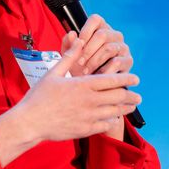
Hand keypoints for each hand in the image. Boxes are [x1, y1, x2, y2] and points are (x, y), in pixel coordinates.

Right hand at [0, 38, 140, 163]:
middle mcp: (89, 100)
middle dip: (131, 96)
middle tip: (138, 96)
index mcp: (83, 84)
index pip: (112, 80)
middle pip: (119, 97)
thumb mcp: (53, 73)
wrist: (30, 122)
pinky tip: (114, 117)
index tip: (136, 79)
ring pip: (115, 111)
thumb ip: (69, 56)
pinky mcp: (85, 129)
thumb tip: (78, 39)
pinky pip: (105, 125)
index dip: (127, 79)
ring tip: (131, 106)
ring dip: (126, 108)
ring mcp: (89, 116)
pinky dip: (112, 120)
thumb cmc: (39, 96)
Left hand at [70, 14, 132, 75]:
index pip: (95, 19)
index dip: (85, 31)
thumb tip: (72, 34)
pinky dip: (104, 71)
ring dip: (94, 61)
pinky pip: (116, 63)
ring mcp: (123, 47)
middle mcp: (114, 35)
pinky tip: (97, 76)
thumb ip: (69, 44)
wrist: (93, 86)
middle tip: (79, 62)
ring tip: (85, 71)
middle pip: (102, 35)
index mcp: (101, 28)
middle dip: (88, 50)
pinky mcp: (128, 60)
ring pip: (108, 49)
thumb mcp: (71, 56)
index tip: (78, 45)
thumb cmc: (82, 67)